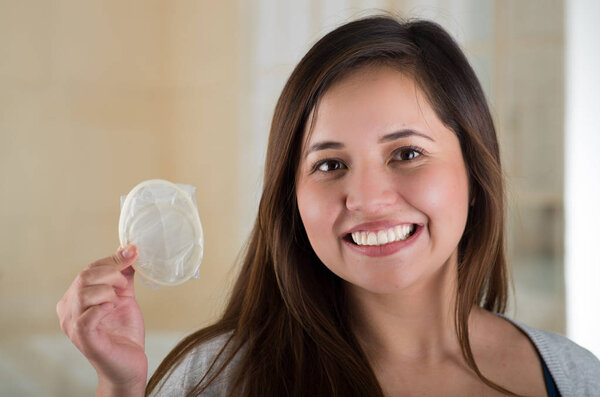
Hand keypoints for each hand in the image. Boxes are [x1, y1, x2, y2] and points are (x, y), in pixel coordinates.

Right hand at [57, 245, 146, 395]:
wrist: (129, 363)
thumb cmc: (123, 332)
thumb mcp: (125, 297)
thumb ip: (123, 275)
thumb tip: (128, 250)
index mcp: (75, 298)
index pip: (89, 269)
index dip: (112, 260)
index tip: (133, 253)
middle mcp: (68, 311)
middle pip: (85, 277)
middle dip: (112, 274)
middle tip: (126, 286)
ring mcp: (73, 326)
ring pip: (85, 293)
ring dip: (109, 292)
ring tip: (119, 302)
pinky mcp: (84, 339)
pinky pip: (87, 317)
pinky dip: (103, 308)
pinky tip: (112, 310)